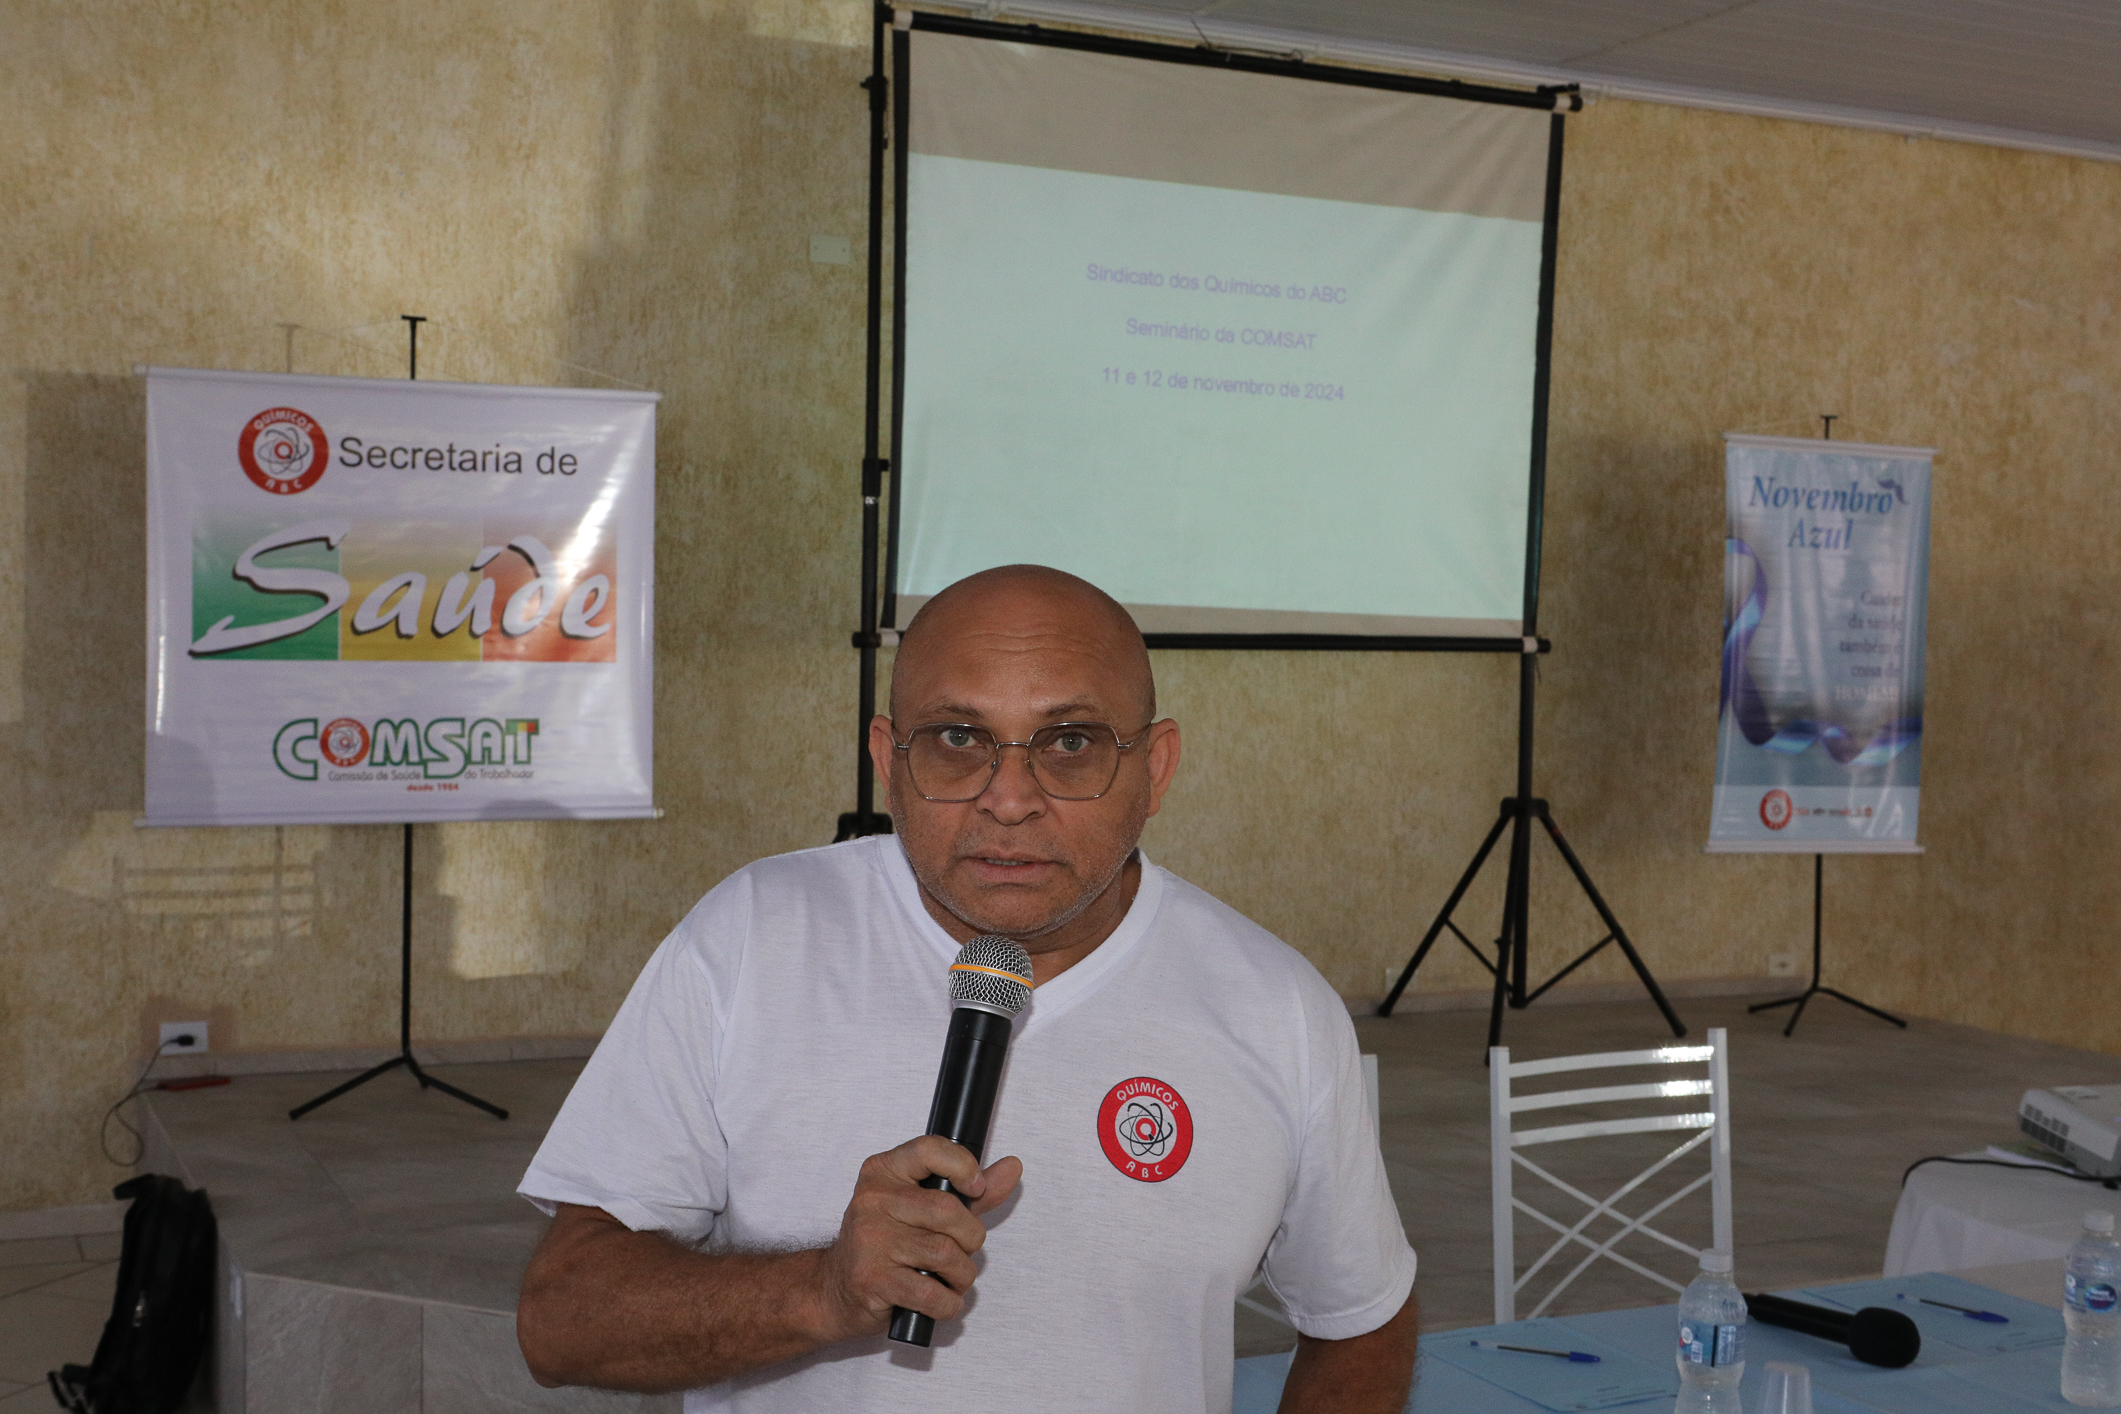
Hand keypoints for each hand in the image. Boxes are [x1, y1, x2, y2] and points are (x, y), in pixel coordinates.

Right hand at [809, 1135, 1022, 1340]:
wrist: (835, 1289)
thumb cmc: (886, 1244)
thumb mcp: (924, 1208)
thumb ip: (971, 1190)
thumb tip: (1013, 1167)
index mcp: (884, 1171)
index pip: (930, 1150)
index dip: (963, 1166)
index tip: (975, 1187)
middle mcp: (872, 1199)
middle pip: (948, 1211)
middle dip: (970, 1238)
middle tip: (962, 1250)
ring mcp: (870, 1240)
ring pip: (946, 1254)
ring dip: (962, 1275)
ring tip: (950, 1278)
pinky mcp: (872, 1279)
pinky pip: (933, 1293)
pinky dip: (948, 1303)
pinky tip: (941, 1300)